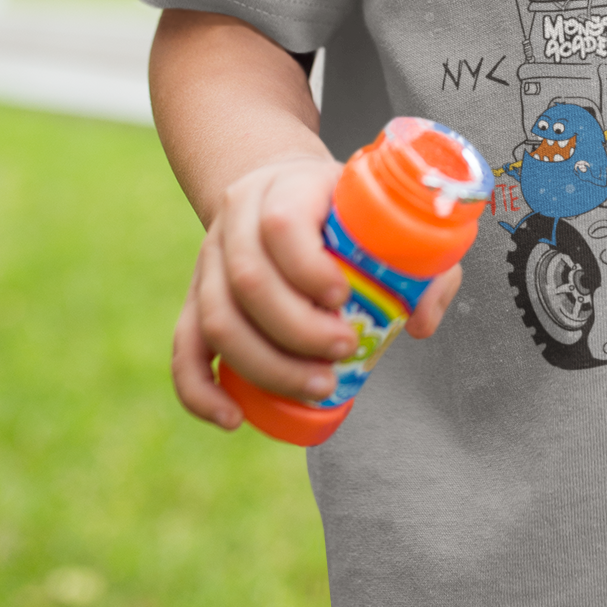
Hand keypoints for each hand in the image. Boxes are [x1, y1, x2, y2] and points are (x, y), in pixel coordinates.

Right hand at [171, 156, 461, 427]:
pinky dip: (201, 389)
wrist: (281, 189)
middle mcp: (237, 221)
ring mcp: (209, 261)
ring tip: (317, 386)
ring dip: (266, 364)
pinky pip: (183, 348)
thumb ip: (423, 262)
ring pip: (216, 318)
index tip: (345, 297)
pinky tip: (233, 418)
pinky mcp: (195, 298)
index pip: (282, 225)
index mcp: (285, 188)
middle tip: (344, 351)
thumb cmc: (344, 210)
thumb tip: (418, 323)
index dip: (309, 268)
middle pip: (248, 280)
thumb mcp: (385, 214)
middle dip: (297, 329)